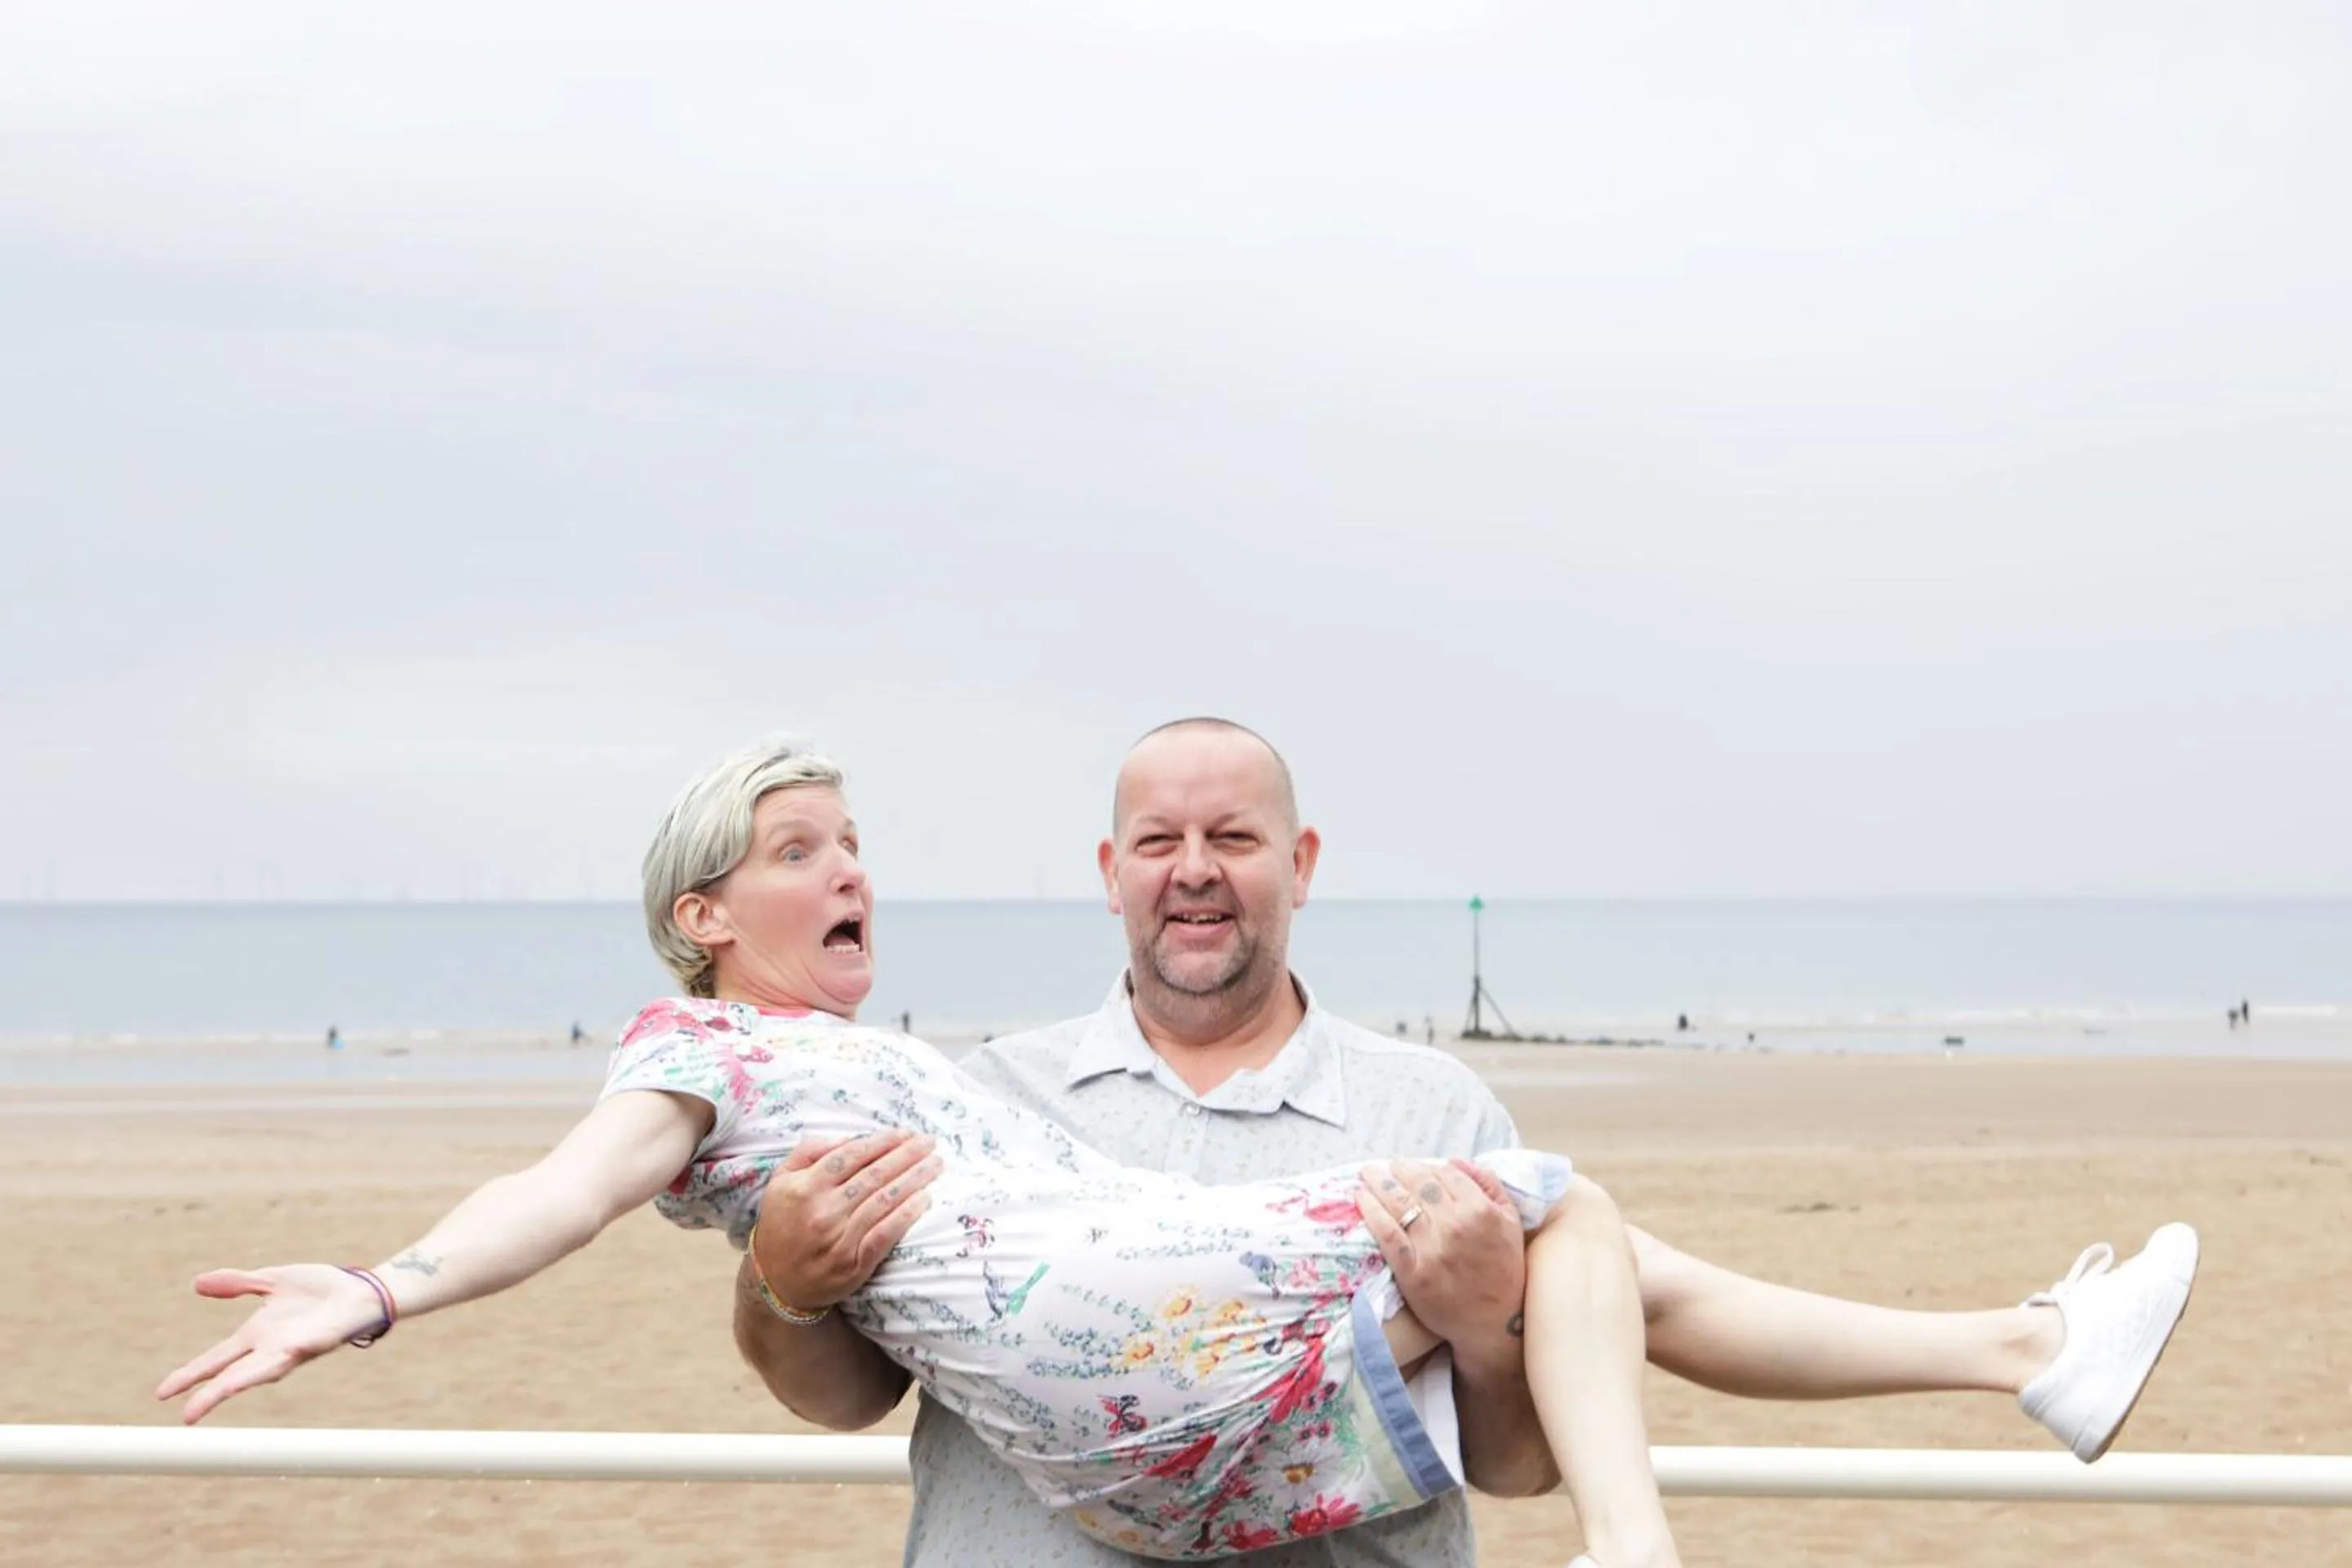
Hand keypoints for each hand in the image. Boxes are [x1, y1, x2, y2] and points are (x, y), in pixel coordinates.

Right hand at [156, 1265, 385, 1423]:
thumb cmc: (319, 1289)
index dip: (190, 1375)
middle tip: (185, 1415)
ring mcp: (294, 1349)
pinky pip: (295, 1355)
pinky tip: (263, 1366)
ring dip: (238, 1386)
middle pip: (233, 1376)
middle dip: (210, 1394)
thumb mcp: (271, 1280)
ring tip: (213, 1399)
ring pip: (260, 1373)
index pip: (216, 1359)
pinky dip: (278, 1362)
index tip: (161, 1393)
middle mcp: (271, 1348)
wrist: (361, 1289)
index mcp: (257, 1335)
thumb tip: (197, 1284)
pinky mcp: (317, 1342)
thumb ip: (238, 1283)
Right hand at [748, 1131, 940, 1309]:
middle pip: (873, 1175)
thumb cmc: (783, 1224)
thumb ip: (808, 1152)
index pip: (851, 1156)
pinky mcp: (854, 1264)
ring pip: (884, 1201)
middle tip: (929, 1142)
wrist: (777, 1282)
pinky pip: (886, 1234)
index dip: (881, 1142)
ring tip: (935, 1164)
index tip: (904, 1133)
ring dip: (914, 1179)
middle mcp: (823, 1211)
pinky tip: (925, 1198)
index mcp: (805, 1187)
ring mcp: (840, 1239)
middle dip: (906, 1155)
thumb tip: (847, 1138)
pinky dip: (907, 1215)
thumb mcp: (781, 1181)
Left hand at [1356, 1157, 1528, 1370]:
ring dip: (1379, 1182)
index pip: (1445, 1173)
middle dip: (1399, 1169)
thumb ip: (1488, 1185)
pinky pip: (1385, 1233)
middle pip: (1418, 1184)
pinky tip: (1361, 1198)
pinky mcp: (1411, 1270)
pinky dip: (1370, 1211)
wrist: (1494, 1322)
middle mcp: (1454, 1225)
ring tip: (1367, 1173)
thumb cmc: (1503, 1269)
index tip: (1415, 1165)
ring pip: (1398, 1203)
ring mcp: (1431, 1248)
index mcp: (1480, 1210)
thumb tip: (1454, 1160)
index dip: (1427, 1166)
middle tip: (1388, 1165)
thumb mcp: (1510, 1220)